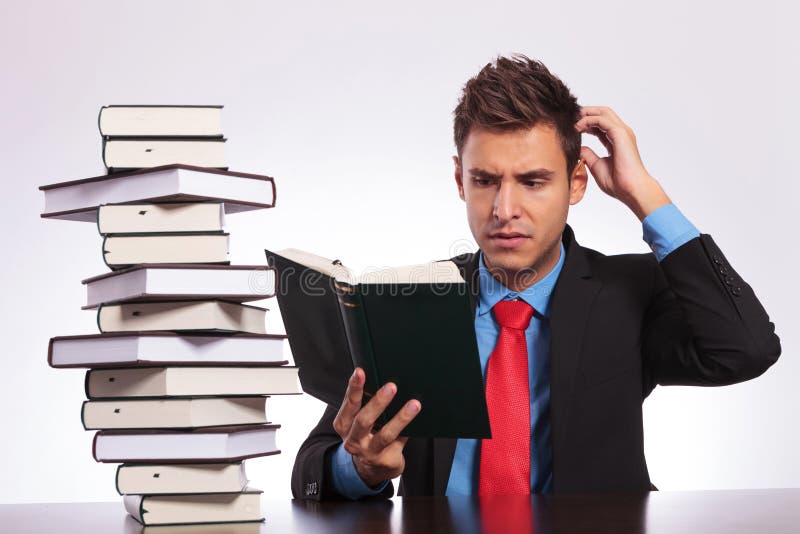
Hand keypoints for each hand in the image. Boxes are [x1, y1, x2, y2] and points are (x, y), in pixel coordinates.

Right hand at [332, 368, 421, 487]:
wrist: (371, 467)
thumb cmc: (366, 434)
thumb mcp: (357, 420)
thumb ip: (364, 403)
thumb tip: (383, 380)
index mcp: (344, 425)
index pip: (349, 403)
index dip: (354, 387)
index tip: (360, 372)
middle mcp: (354, 440)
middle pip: (364, 420)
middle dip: (378, 402)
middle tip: (392, 386)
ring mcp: (370, 452)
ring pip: (386, 434)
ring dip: (401, 418)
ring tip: (414, 404)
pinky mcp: (386, 460)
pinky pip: (401, 442)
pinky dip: (409, 429)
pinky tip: (419, 421)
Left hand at [575, 106, 670, 220]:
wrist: (631, 189)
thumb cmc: (618, 182)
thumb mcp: (597, 166)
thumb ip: (589, 155)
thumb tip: (579, 149)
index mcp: (617, 141)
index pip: (601, 124)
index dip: (586, 122)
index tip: (572, 126)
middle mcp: (621, 134)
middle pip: (603, 113)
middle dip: (586, 112)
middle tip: (570, 117)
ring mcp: (622, 132)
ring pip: (603, 112)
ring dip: (586, 113)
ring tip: (572, 119)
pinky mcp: (620, 134)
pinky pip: (601, 120)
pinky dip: (588, 120)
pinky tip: (578, 127)